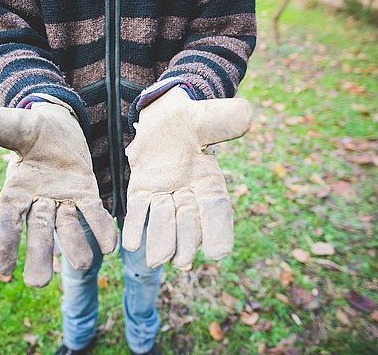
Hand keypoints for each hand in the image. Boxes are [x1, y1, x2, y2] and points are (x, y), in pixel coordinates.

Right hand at [0, 99, 117, 286]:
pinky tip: (110, 244)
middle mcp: (37, 201)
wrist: (59, 126)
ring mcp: (62, 200)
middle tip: (37, 283)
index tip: (2, 269)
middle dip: (38, 255)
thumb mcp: (20, 126)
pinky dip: (99, 227)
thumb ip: (4, 128)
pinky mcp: (85, 194)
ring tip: (84, 265)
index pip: (5, 218)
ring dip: (74, 246)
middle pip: (37, 231)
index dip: (2, 242)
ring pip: (66, 226)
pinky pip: (92, 212)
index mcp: (15, 189)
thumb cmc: (33, 130)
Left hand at [122, 86, 251, 268]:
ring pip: (163, 220)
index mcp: (209, 179)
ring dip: (161, 240)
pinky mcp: (142, 192)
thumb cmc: (188, 118)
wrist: (161, 119)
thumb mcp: (205, 116)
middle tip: (182, 263)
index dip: (218, 230)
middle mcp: (188, 193)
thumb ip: (224, 119)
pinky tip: (131, 244)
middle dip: (185, 241)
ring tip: (156, 260)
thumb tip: (247, 115)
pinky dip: (136, 226)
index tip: (219, 253)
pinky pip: (139, 211)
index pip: (216, 208)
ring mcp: (164, 195)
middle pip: (189, 221)